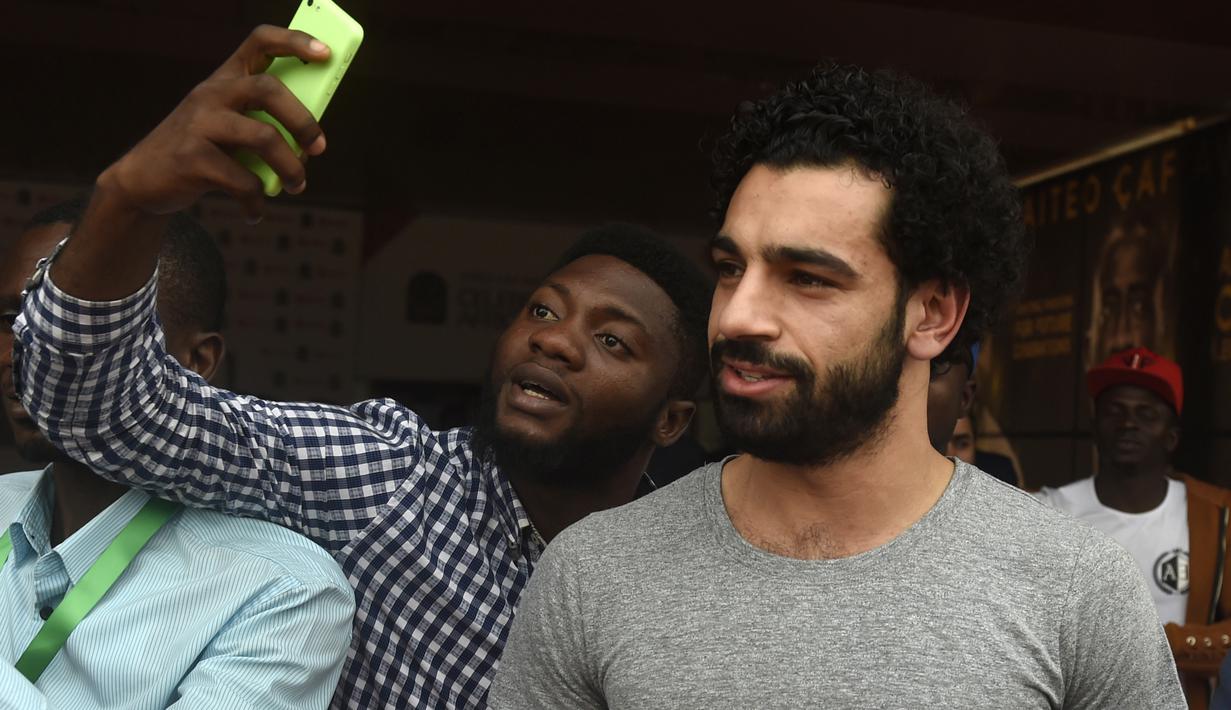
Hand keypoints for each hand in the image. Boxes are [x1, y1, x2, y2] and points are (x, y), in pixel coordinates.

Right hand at [99, 25, 330, 221]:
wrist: (143, 179)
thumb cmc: (201, 150)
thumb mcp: (228, 125)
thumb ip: (262, 121)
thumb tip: (312, 140)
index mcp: (225, 79)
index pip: (260, 42)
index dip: (295, 41)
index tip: (324, 53)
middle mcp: (211, 93)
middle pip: (268, 89)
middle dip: (303, 121)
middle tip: (319, 148)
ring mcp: (199, 124)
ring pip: (263, 137)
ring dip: (290, 167)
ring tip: (297, 185)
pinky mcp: (192, 158)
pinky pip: (243, 181)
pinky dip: (256, 201)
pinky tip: (255, 211)